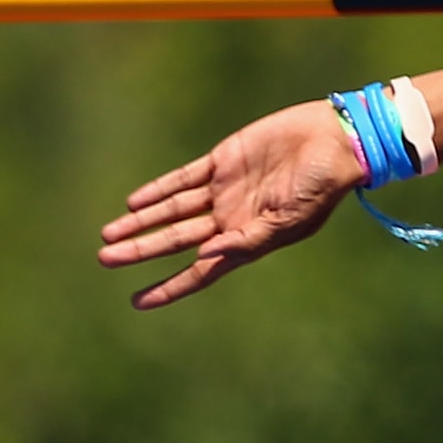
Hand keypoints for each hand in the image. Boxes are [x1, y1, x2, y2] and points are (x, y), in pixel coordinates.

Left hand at [98, 100, 365, 309]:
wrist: (337, 141)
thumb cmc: (322, 186)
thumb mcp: (291, 220)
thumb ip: (249, 239)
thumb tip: (205, 255)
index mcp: (248, 240)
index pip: (199, 271)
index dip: (169, 287)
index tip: (138, 301)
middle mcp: (230, 218)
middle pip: (175, 240)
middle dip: (140, 250)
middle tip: (105, 258)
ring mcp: (225, 190)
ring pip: (172, 211)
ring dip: (141, 222)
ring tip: (109, 234)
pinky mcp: (224, 161)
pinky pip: (183, 178)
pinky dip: (159, 190)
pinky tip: (134, 202)